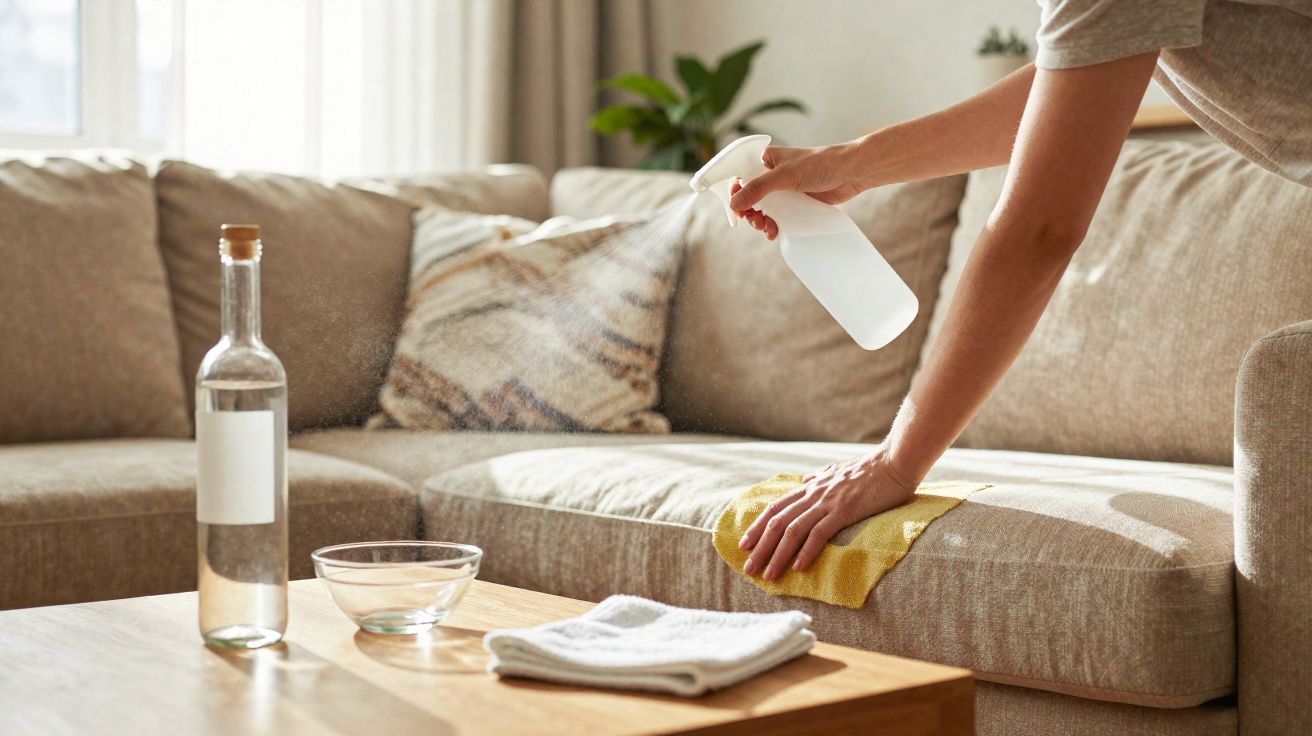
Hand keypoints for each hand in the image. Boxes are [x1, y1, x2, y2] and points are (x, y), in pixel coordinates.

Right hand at [728, 141, 871, 238]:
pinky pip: (778, 217)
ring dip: (760, 221)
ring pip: (763, 209)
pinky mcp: (796, 204)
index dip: (735, 193)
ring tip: (765, 228)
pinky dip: (773, 226)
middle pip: (750, 197)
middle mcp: (773, 175)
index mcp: (766, 161)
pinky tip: (774, 232)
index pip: (741, 177)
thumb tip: (734, 203)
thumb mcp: (785, 175)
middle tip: (753, 221)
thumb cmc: (820, 164)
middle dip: (748, 211)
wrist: (851, 172)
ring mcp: (785, 191)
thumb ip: (758, 188)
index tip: (735, 209)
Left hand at [738, 447, 916, 580]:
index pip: (775, 508)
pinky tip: (798, 567)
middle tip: (748, 568)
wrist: (894, 461)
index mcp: (811, 487)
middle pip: (777, 522)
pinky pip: (819, 533)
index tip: (745, 544)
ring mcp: (828, 502)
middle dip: (760, 547)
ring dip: (778, 555)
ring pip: (793, 531)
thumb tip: (805, 482)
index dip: (757, 526)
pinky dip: (806, 551)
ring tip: (768, 575)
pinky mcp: (844, 511)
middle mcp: (813, 494)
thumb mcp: (837, 470)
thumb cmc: (870, 468)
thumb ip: (819, 478)